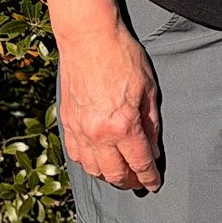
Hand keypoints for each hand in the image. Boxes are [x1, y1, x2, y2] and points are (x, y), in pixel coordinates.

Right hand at [59, 24, 162, 191]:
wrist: (88, 38)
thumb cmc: (121, 56)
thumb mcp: (148, 88)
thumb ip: (151, 122)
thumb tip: (153, 147)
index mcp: (123, 125)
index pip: (140, 163)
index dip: (149, 177)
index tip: (154, 184)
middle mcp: (99, 134)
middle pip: (115, 174)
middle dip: (129, 182)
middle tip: (139, 182)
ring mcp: (80, 130)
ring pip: (93, 170)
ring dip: (108, 176)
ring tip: (120, 175)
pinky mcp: (67, 123)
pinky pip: (76, 155)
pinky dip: (88, 164)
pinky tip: (97, 161)